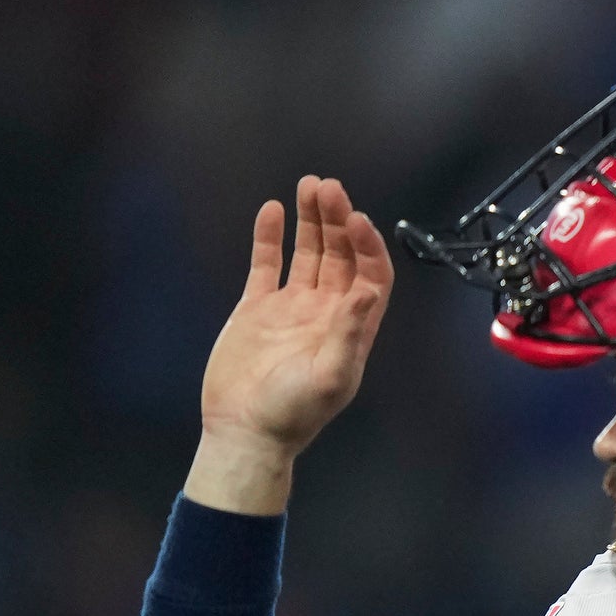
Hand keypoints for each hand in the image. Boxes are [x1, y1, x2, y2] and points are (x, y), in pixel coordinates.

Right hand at [188, 176, 395, 513]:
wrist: (244, 430)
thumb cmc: (292, 414)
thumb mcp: (330, 376)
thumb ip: (350, 332)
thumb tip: (366, 291)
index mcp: (353, 329)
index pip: (371, 277)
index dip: (368, 247)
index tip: (357, 219)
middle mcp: (328, 314)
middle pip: (341, 257)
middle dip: (338, 221)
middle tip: (329, 188)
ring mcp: (293, 308)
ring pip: (309, 253)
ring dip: (312, 221)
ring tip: (310, 185)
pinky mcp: (258, 307)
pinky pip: (268, 263)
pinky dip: (271, 237)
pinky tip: (274, 209)